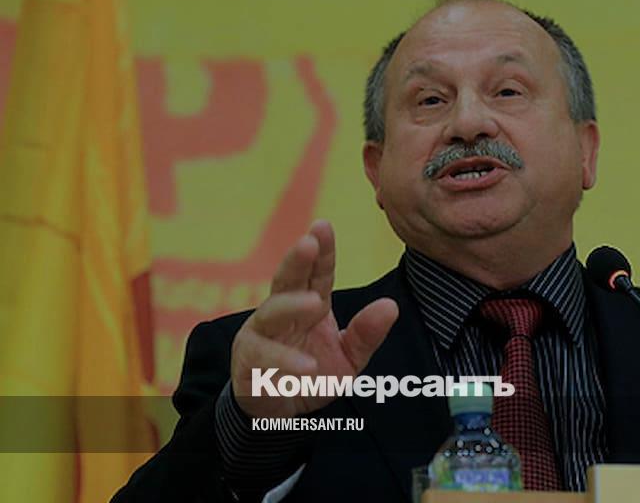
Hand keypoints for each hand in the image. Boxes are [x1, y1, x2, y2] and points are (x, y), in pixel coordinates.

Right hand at [230, 220, 397, 417]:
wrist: (277, 413)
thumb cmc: (312, 375)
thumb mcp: (349, 358)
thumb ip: (366, 334)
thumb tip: (390, 306)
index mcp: (308, 305)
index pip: (317, 274)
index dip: (322, 251)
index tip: (324, 226)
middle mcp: (281, 314)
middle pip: (287, 280)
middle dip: (296, 260)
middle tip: (308, 243)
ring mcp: (261, 336)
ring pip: (270, 313)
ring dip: (291, 306)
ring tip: (315, 304)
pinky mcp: (248, 365)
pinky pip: (264, 358)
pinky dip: (284, 361)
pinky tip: (306, 367)